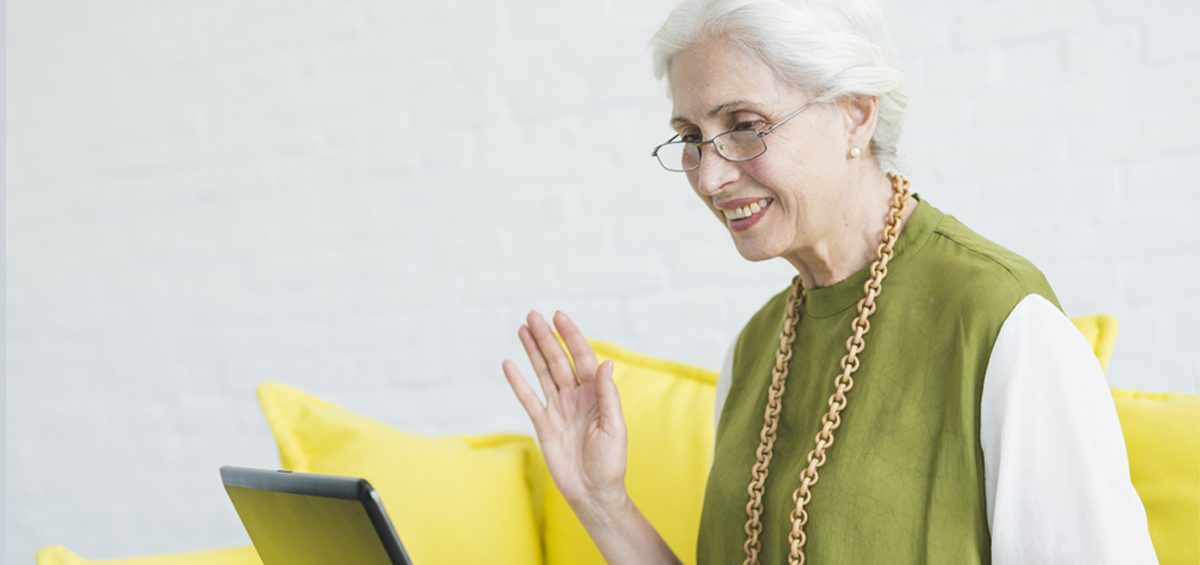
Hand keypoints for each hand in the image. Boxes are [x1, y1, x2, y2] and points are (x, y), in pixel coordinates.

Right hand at [501, 310, 627, 515]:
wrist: (593, 492)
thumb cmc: (610, 462)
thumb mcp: (614, 427)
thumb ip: (607, 394)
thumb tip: (605, 363)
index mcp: (595, 394)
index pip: (581, 358)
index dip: (571, 337)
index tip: (559, 316)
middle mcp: (576, 397)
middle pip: (558, 360)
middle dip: (546, 337)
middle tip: (532, 315)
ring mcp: (558, 409)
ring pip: (543, 373)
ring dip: (533, 351)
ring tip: (522, 328)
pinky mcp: (543, 424)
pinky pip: (528, 399)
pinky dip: (518, 382)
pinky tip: (509, 364)